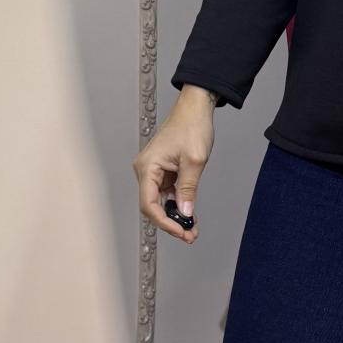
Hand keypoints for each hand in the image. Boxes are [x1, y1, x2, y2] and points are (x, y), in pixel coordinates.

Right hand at [134, 87, 217, 243]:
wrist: (196, 108)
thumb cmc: (192, 126)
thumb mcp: (194, 161)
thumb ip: (188, 189)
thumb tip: (186, 213)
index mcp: (147, 167)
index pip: (149, 204)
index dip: (165, 222)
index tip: (181, 231)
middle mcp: (146, 170)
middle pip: (153, 206)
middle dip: (171, 223)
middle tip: (189, 235)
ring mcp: (154, 171)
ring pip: (161, 202)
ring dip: (176, 216)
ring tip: (192, 229)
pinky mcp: (164, 171)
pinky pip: (167, 193)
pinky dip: (178, 204)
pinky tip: (190, 215)